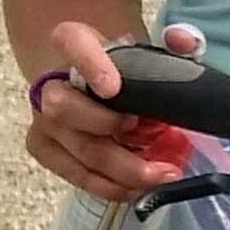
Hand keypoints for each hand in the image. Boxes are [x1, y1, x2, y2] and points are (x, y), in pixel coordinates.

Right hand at [26, 19, 202, 201]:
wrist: (84, 79)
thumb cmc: (120, 66)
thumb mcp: (146, 46)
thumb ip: (172, 42)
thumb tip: (185, 41)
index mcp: (72, 42)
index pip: (72, 43)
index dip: (89, 65)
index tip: (113, 88)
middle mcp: (50, 82)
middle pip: (63, 108)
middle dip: (108, 131)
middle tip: (149, 141)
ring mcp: (44, 119)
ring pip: (73, 147)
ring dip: (119, 169)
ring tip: (158, 175)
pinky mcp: (45, 148)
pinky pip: (72, 173)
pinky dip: (106, 185)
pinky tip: (135, 188)